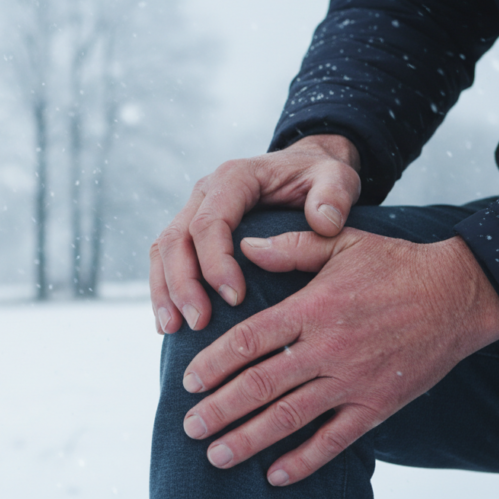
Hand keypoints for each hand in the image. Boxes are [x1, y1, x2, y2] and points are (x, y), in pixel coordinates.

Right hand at [150, 134, 360, 333]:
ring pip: (163, 250)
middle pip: (176, 238)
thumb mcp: (336, 177)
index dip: (215, 262)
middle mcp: (205, 193)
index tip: (235, 298)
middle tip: (199, 322)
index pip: (209, 221)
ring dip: (164, 291)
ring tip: (173, 329)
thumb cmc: (318, 177)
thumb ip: (334, 195)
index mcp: (234, 178)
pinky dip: (163, 290)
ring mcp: (193, 210)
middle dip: (183, 284)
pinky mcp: (190, 231)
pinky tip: (170, 324)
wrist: (303, 169)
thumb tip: (324, 223)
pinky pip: (165, 259)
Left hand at [180, 229, 498, 486]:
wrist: (458, 295)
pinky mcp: (378, 405)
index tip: (187, 381)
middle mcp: (328, 348)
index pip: (250, 340)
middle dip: (220, 409)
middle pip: (261, 384)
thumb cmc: (393, 265)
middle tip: (189, 426)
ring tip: (216, 454)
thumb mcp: (340, 243)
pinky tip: (275, 475)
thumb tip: (243, 246)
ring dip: (249, 438)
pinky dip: (304, 460)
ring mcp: (353, 380)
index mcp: (313, 308)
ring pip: (291, 416)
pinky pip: (336, 439)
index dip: (214, 363)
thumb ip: (290, 247)